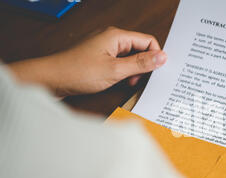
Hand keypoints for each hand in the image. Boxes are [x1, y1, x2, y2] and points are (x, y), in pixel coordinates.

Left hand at [8, 27, 166, 96]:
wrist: (51, 79)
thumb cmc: (78, 72)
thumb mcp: (115, 70)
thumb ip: (141, 63)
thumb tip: (163, 57)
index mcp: (116, 36)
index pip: (148, 41)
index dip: (155, 56)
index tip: (157, 72)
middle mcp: (111, 39)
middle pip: (140, 49)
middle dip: (143, 66)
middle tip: (139, 80)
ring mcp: (105, 48)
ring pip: (130, 57)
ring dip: (133, 71)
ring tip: (127, 82)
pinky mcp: (100, 58)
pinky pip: (119, 63)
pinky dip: (123, 73)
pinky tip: (118, 82)